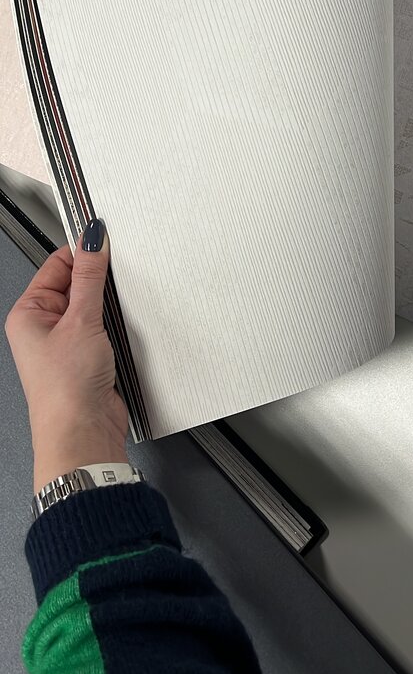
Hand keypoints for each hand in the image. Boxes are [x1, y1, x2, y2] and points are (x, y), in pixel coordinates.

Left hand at [5, 220, 128, 492]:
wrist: (83, 434)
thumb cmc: (65, 388)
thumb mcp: (81, 321)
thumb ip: (90, 277)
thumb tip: (92, 239)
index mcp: (28, 312)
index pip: (56, 264)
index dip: (81, 251)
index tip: (106, 240)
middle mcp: (43, 326)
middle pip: (76, 283)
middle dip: (99, 280)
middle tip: (118, 276)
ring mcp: (66, 342)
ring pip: (93, 305)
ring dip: (109, 305)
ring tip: (116, 311)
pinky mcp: (88, 356)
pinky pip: (104, 327)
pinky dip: (116, 323)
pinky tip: (123, 327)